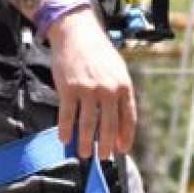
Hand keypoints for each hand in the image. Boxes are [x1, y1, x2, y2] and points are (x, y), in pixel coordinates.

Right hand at [46, 10, 137, 159]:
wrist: (77, 34)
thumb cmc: (99, 54)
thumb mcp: (119, 71)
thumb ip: (120, 94)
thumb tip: (120, 122)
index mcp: (124, 86)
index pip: (128, 118)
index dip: (125, 136)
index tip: (122, 149)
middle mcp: (108, 89)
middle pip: (108, 125)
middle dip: (106, 145)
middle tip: (103, 158)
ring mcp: (88, 89)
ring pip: (87, 123)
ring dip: (86, 142)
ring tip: (84, 154)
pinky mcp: (68, 88)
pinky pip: (67, 115)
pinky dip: (66, 129)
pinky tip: (65, 140)